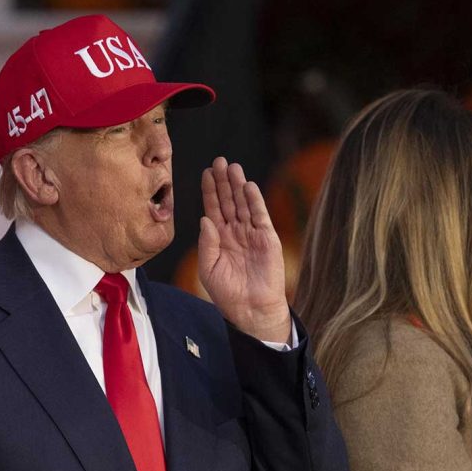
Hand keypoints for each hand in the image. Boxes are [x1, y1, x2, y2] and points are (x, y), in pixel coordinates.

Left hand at [198, 157, 290, 342]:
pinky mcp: (267, 238)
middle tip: (218, 161)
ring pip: (243, 204)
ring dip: (238, 185)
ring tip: (232, 167)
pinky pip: (260, 216)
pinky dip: (254, 201)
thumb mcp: (209, 268)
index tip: (206, 173)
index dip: (210, 191)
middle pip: (228, 201)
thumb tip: (205, 218)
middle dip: (223, 181)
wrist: (251, 309)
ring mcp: (251, 234)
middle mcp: (235, 232)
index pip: (214, 208)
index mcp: (219, 238)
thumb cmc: (227, 293)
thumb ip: (206, 243)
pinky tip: (248, 186)